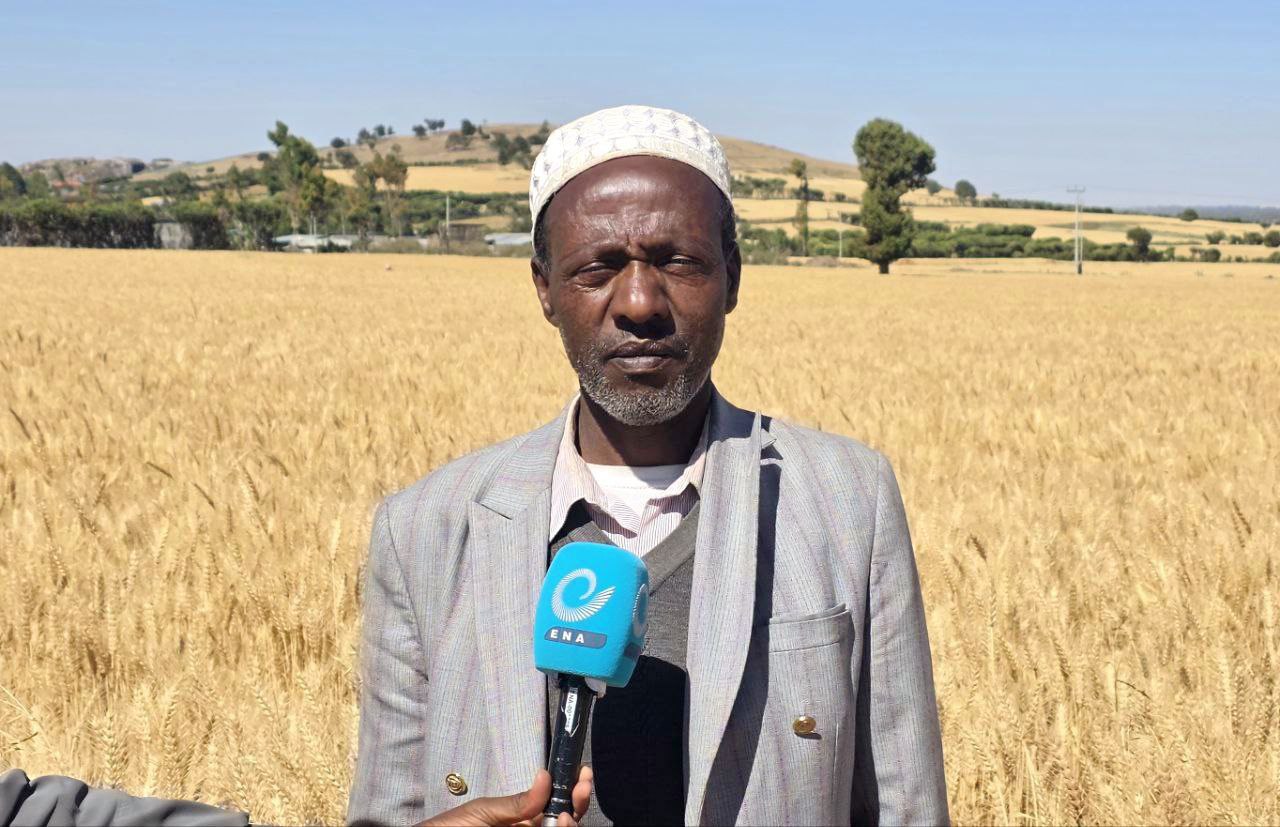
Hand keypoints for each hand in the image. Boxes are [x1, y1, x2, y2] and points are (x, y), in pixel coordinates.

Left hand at [415, 766, 592, 826]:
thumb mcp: (483, 811)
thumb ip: (516, 802)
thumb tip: (545, 777)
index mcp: (524, 818)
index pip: (557, 803)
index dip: (573, 789)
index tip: (582, 774)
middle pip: (566, 821)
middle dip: (578, 804)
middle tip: (579, 792)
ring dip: (570, 824)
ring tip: (564, 817)